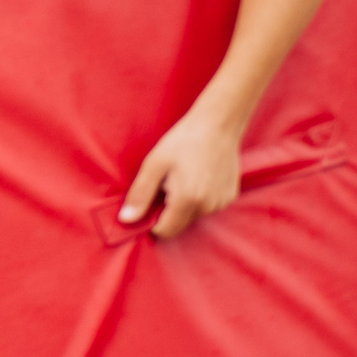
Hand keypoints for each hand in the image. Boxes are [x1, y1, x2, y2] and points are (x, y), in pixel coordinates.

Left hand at [119, 111, 243, 238]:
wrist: (217, 126)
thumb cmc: (182, 142)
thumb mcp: (154, 165)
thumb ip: (140, 195)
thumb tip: (126, 220)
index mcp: (187, 201)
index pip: (165, 231)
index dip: (152, 219)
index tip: (150, 199)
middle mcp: (208, 207)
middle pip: (179, 224)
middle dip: (168, 210)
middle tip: (166, 183)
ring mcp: (222, 203)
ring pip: (193, 216)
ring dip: (183, 204)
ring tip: (182, 177)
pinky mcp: (230, 197)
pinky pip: (207, 207)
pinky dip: (198, 198)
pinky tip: (198, 177)